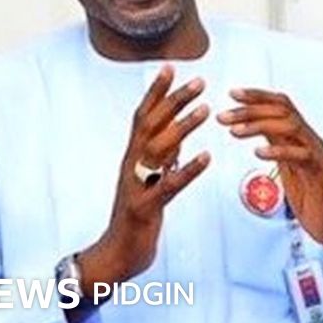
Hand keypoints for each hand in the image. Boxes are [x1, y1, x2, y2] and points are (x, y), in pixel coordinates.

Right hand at [77, 64, 210, 301]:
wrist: (116, 256)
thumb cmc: (136, 217)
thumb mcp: (149, 180)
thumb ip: (162, 157)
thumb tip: (179, 132)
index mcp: (132, 157)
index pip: (142, 116)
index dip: (155, 91)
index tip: (170, 66)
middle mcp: (131, 166)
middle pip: (150, 125)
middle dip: (173, 100)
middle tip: (199, 81)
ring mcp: (136, 186)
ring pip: (158, 149)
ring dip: (182, 127)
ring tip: (206, 110)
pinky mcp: (145, 208)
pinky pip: (168, 186)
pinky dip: (188, 169)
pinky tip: (206, 157)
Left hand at [217, 88, 322, 269]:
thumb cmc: (309, 195)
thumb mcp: (287, 165)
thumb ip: (275, 144)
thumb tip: (253, 127)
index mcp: (301, 135)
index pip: (281, 104)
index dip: (257, 96)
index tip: (232, 93)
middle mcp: (310, 138)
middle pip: (282, 111)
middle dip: (250, 109)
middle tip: (224, 116)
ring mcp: (316, 153)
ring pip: (289, 126)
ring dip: (258, 125)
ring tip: (234, 132)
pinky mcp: (319, 172)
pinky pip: (299, 155)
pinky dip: (278, 150)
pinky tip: (258, 152)